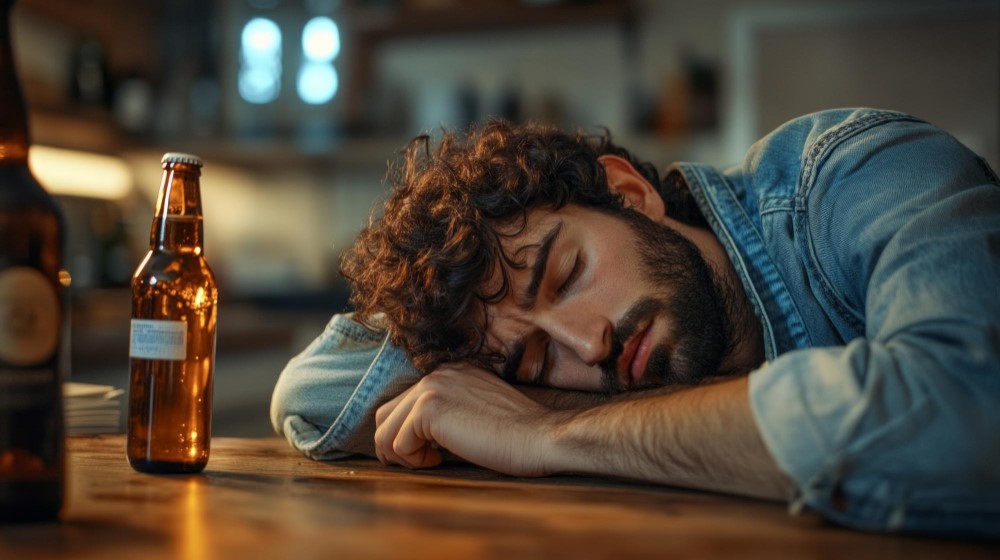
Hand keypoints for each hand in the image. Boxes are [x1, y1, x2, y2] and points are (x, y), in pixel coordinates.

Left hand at [374, 363, 559, 476]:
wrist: (539, 436)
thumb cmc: (515, 435)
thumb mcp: (474, 413)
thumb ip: (446, 415)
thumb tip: (411, 438)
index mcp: (448, 372)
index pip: (403, 403)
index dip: (406, 434)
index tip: (429, 452)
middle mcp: (436, 374)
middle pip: (385, 414)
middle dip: (394, 444)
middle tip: (420, 461)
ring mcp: (431, 388)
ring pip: (385, 430)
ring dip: (402, 455)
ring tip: (431, 462)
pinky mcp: (430, 409)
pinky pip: (397, 443)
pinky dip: (413, 460)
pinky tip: (438, 461)